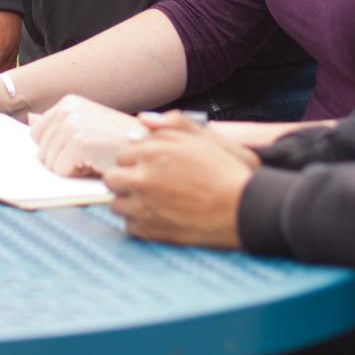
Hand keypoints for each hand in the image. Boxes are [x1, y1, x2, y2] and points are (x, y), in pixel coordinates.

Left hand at [30, 96, 140, 175]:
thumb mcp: (86, 125)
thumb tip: (30, 119)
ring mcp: (72, 124)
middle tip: (90, 154)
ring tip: (94, 157)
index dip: (56, 148)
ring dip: (70, 169)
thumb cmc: (118, 140)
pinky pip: (60, 171)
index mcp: (68, 102)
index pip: (36, 134)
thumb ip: (56, 122)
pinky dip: (77, 175)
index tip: (80, 147)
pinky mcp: (78, 142)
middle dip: (63, 160)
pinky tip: (95, 164)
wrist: (146, 147)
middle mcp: (68, 108)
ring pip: (49, 163)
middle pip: (40, 151)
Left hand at [104, 111, 253, 248]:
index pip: (122, 153)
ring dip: (129, 201)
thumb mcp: (201, 137)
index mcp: (152, 152)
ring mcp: (144, 208)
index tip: (149, 164)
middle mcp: (142, 179)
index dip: (136, 158)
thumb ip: (169, 124)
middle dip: (125, 178)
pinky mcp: (151, 232)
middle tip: (144, 180)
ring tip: (150, 199)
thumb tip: (141, 122)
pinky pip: (129, 227)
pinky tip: (156, 215)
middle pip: (112, 178)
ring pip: (116, 204)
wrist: (242, 208)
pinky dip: (138, 222)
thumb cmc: (224, 170)